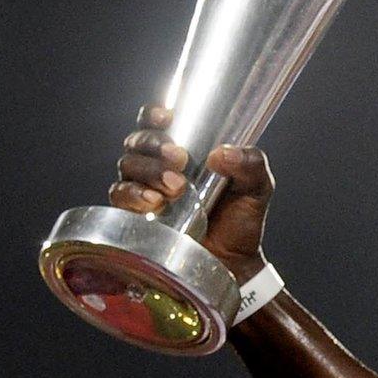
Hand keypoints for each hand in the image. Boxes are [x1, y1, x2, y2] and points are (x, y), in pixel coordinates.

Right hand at [111, 104, 274, 280]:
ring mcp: (144, 189)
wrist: (235, 262)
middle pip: (138, 141)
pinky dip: (134, 195)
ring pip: (127, 165)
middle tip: (180, 158)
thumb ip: (251, 164)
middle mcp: (158, 166)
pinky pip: (120, 196)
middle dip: (155, 145)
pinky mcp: (136, 215)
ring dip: (149, 171)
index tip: (166, 117)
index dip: (154, 115)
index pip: (158, 123)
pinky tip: (154, 202)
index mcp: (185, 151)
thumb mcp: (257, 187)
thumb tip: (223, 153)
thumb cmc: (241, 219)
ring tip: (177, 187)